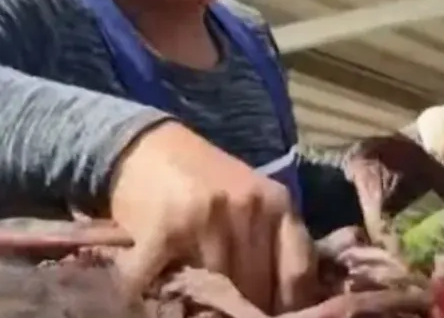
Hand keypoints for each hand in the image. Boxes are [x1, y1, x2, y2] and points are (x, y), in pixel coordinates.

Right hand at [108, 121, 318, 312]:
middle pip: (258, 286)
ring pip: (219, 290)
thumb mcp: (253, 198)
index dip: (289, 306)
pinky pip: (169, 280)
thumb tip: (288, 303)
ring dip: (206, 303)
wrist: (145, 144)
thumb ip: (272, 238)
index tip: (273, 315)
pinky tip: (156, 294)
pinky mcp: (164, 229)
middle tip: (232, 310)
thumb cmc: (203, 177)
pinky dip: (160, 294)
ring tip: (198, 303)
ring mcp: (206, 219)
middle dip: (246, 305)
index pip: (297, 272)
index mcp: (277, 203)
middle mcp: (247, 209)